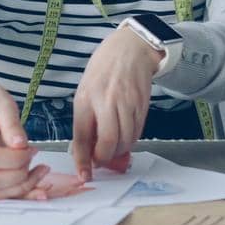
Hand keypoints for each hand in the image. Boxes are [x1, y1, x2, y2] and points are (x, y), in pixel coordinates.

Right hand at [0, 82, 48, 198]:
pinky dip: (19, 192)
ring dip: (22, 187)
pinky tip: (36, 184)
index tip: (32, 148)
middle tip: (35, 156)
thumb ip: (11, 123)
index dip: (14, 158)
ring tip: (41, 171)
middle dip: (20, 174)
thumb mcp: (2, 102)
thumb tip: (20, 145)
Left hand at [70, 24, 160, 180]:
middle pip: (108, 142)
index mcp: (86, 98)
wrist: (129, 49)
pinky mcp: (142, 105)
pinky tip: (124, 136)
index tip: (84, 175)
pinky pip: (137, 132)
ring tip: (113, 148)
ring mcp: (127, 103)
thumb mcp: (85, 91)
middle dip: (105, 158)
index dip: (83, 160)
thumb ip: (85, 120)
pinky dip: (130, 141)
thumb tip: (85, 149)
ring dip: (119, 151)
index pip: (82, 136)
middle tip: (101, 160)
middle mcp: (106, 101)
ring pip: (125, 141)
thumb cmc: (103, 71)